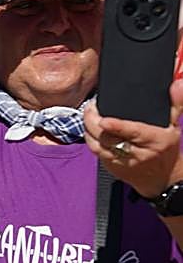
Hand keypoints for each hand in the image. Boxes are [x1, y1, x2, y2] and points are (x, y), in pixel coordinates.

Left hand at [84, 79, 182, 198]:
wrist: (162, 178)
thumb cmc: (166, 148)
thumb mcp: (174, 125)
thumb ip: (176, 103)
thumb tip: (177, 84)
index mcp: (155, 140)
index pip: (134, 133)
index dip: (118, 126)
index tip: (105, 120)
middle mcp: (137, 152)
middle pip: (108, 137)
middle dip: (94, 121)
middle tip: (92, 106)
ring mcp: (121, 161)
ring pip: (97, 144)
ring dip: (88, 128)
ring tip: (89, 112)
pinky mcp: (109, 166)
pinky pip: (94, 151)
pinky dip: (89, 137)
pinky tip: (90, 127)